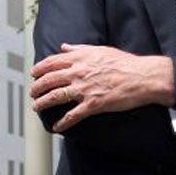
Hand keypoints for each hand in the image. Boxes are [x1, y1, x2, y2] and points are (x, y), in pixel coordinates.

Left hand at [30, 44, 174, 131]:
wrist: (143, 77)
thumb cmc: (125, 63)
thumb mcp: (101, 50)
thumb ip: (80, 49)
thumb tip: (64, 47)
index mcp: (80, 59)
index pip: (52, 62)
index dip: (39, 69)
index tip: (33, 74)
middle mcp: (79, 73)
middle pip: (49, 80)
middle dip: (36, 87)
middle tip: (32, 92)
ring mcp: (85, 90)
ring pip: (55, 97)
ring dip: (42, 103)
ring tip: (37, 107)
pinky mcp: (93, 105)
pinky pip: (72, 115)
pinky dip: (62, 122)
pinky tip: (57, 126)